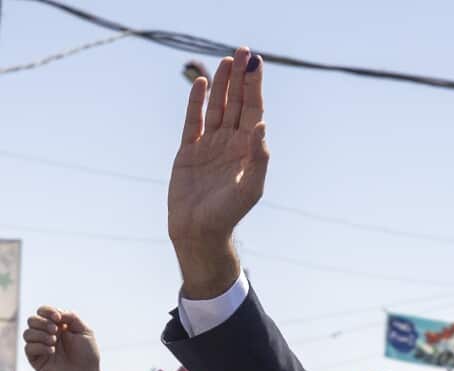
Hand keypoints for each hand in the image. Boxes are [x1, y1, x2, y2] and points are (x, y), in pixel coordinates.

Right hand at [23, 307, 102, 370]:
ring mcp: (40, 347)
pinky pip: (28, 347)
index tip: (58, 318)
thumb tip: (57, 312)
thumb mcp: (85, 331)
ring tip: (54, 342)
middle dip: (43, 323)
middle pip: (32, 320)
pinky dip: (40, 346)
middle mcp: (47, 335)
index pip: (43, 311)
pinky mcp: (35, 359)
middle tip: (56, 331)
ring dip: (41, 335)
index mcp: (58, 326)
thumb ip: (72, 318)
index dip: (47, 311)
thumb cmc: (87, 354)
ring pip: (27, 333)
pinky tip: (52, 351)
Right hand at [168, 47, 268, 297]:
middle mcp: (230, 144)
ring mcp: (209, 146)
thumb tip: (261, 125)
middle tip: (242, 51)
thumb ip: (259, 158)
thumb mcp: (251, 188)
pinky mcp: (188, 152)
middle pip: (236, 103)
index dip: (254, 87)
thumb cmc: (229, 214)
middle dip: (239, 79)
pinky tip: (199, 83)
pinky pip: (193, 122)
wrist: (200, 232)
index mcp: (248, 150)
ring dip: (220, 85)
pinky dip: (196, 103)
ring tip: (226, 61)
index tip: (255, 63)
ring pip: (216, 108)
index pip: (253, 111)